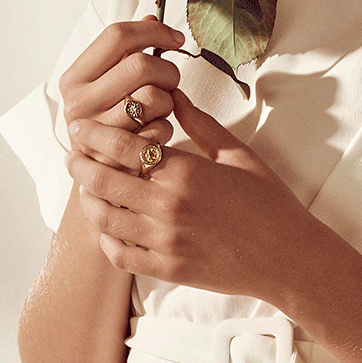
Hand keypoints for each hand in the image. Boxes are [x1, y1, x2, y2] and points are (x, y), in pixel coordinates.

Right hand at [59, 17, 183, 173]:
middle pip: (142, 64)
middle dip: (168, 71)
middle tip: (169, 82)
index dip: (154, 31)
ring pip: (155, 96)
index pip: (116, 35)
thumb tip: (151, 17)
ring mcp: (96, 132)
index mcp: (74, 78)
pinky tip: (154, 132)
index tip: (176, 39)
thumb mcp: (108, 84)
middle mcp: (78, 103)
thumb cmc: (110, 121)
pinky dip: (166, 127)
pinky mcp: (116, 158)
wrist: (99, 177)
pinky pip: (160, 128)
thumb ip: (127, 51)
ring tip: (158, 110)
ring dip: (168, 102)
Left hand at [66, 88, 313, 301]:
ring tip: (85, 187)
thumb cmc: (270, 202)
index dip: (96, 134)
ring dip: (89, 200)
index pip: (123, 147)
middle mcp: (168, 207)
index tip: (81, 127)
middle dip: (81, 165)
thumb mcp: (239, 154)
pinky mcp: (166, 268)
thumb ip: (201, 124)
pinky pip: (120, 254)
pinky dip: (106, 238)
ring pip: (105, 218)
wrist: (289, 257)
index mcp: (186, 172)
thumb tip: (173, 94)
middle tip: (72, 154)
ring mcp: (164, 241)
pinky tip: (107, 226)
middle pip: (104, 181)